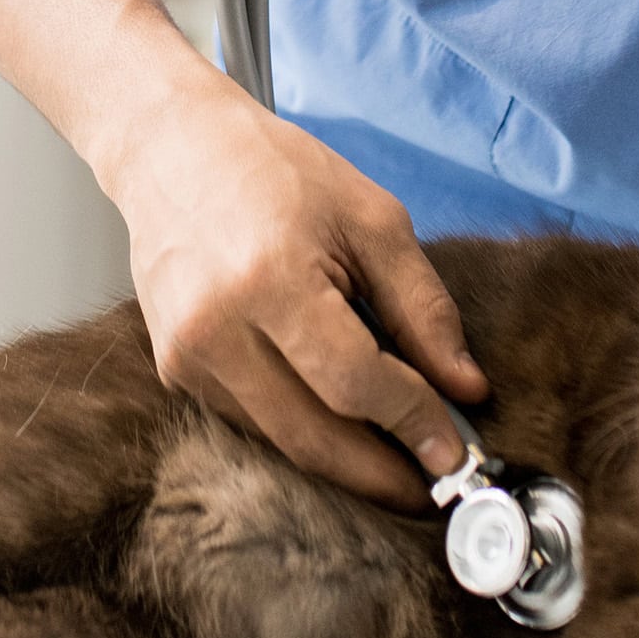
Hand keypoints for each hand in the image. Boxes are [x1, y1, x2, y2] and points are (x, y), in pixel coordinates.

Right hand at [102, 64, 489, 508]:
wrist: (173, 147)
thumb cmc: (275, 169)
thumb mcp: (370, 219)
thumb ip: (422, 307)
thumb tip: (465, 389)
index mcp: (271, 277)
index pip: (355, 382)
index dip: (413, 421)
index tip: (456, 452)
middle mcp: (217, 327)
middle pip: (313, 436)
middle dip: (381, 475)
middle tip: (432, 490)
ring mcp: (186, 355)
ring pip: (281, 442)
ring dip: (344, 464)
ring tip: (398, 466)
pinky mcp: (174, 370)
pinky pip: (252, 423)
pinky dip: (302, 433)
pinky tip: (341, 427)